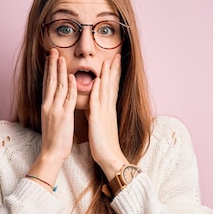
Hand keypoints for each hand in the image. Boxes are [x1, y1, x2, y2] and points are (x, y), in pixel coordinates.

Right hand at [26, 49, 76, 189]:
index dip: (48, 70)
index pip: (47, 84)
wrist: (51, 153)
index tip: (50, 58)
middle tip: (53, 51)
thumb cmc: (54, 139)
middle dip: (52, 65)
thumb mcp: (51, 120)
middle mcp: (48, 105)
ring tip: (61, 58)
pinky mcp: (63, 116)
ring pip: (58, 86)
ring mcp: (55, 110)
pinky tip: (72, 77)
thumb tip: (56, 100)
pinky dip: (70, 87)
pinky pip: (68, 98)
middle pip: (50, 81)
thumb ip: (54, 108)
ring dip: (60, 71)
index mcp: (46, 106)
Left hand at [86, 53, 128, 179]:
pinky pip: (98, 102)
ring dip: (108, 74)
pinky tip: (99, 80)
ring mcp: (104, 113)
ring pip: (106, 90)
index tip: (114, 62)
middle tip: (117, 55)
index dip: (113, 75)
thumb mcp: (102, 125)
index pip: (112, 88)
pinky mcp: (99, 119)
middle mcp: (108, 108)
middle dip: (114, 69)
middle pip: (112, 85)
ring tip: (109, 60)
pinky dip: (99, 90)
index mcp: (109, 110)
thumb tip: (95, 106)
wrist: (110, 158)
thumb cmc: (105, 145)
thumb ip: (99, 114)